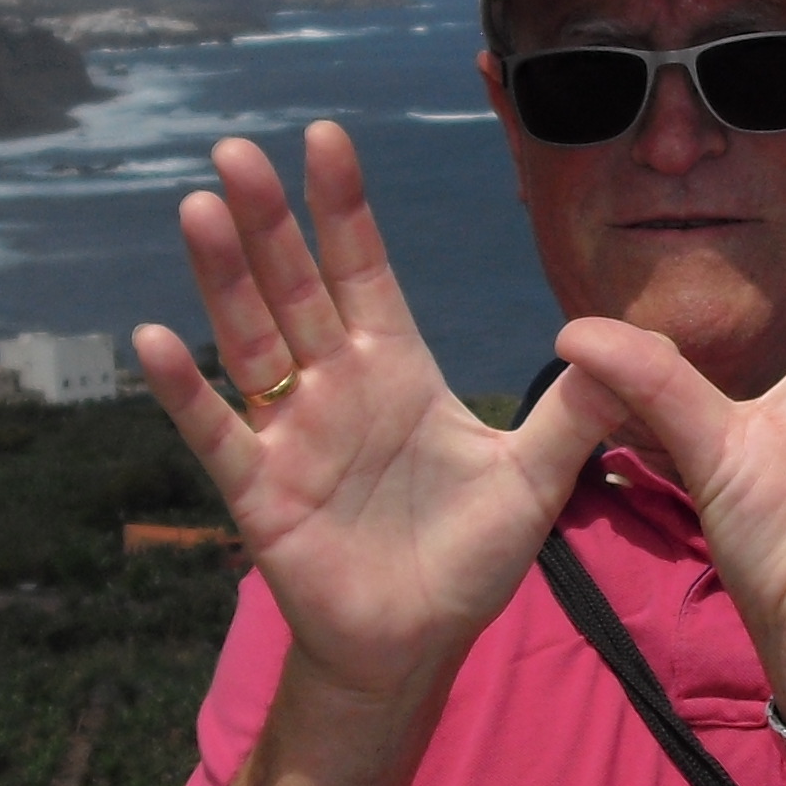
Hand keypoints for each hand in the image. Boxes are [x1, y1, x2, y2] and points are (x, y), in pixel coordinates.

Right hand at [135, 124, 622, 735]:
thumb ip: (576, 412)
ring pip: (250, 340)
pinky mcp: (261, 492)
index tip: (327, 139)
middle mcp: (335, 388)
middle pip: (296, 288)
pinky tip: (156, 339)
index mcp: (396, 371)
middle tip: (237, 150)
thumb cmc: (466, 561)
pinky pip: (218, 434)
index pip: (363, 270)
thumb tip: (629, 345)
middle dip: (270, 221)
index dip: (345, 209)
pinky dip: (186, 391)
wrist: (414, 647)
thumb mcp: (536, 481)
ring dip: (223, 278)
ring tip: (198, 209)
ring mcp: (292, 435)